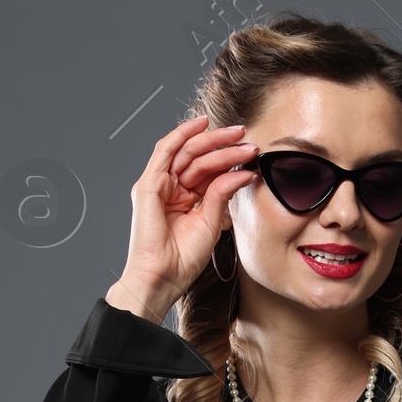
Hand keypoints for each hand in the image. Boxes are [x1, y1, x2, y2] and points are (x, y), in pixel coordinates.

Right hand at [104, 114, 257, 324]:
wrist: (162, 277)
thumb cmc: (182, 260)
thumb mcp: (211, 223)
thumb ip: (222, 194)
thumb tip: (244, 173)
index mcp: (185, 200)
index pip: (208, 171)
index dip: (229, 160)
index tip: (252, 155)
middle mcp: (171, 189)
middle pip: (199, 157)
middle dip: (224, 146)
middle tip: (248, 139)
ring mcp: (159, 185)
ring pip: (187, 151)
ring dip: (212, 140)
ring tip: (237, 133)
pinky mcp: (149, 183)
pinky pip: (166, 150)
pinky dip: (182, 134)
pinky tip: (201, 124)